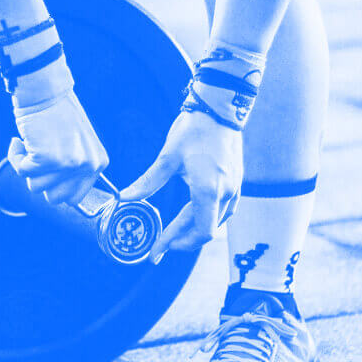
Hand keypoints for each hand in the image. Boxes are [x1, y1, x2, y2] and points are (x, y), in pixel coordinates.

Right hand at [7, 89, 108, 206]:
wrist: (45, 91)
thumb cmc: (57, 114)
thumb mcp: (77, 144)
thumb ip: (74, 169)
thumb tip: (56, 196)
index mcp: (98, 163)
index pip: (74, 198)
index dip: (55, 187)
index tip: (49, 171)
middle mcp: (87, 166)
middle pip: (54, 199)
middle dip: (41, 180)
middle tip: (40, 157)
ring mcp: (69, 164)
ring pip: (35, 187)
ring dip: (28, 167)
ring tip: (33, 144)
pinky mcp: (47, 159)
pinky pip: (22, 171)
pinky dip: (16, 156)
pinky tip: (21, 140)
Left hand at [120, 110, 242, 263]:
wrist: (221, 109)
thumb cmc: (194, 130)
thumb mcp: (167, 157)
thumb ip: (148, 181)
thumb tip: (124, 198)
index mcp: (209, 190)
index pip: (197, 232)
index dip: (175, 244)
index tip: (156, 252)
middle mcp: (226, 194)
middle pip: (205, 231)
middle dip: (181, 241)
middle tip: (160, 246)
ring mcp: (235, 189)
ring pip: (216, 223)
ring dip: (194, 231)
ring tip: (173, 234)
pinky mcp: (237, 183)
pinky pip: (223, 211)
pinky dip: (206, 219)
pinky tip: (192, 216)